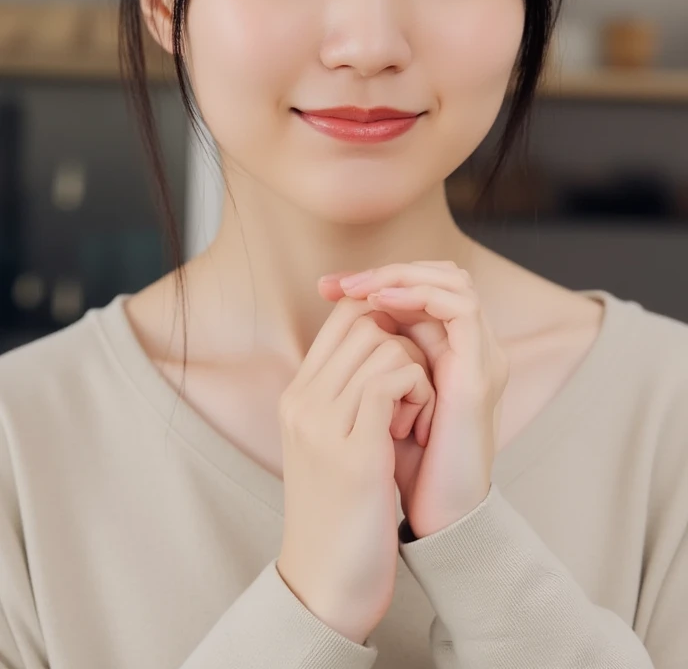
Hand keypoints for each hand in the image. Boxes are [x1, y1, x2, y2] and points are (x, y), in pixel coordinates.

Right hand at [276, 294, 435, 644]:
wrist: (324, 585)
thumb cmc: (338, 514)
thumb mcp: (329, 444)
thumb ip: (344, 397)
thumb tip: (383, 352)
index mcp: (296, 396)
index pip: (342, 317)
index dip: (386, 321)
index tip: (408, 360)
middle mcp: (302, 401)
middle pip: (365, 321)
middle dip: (405, 344)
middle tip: (414, 394)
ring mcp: (323, 423)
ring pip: (383, 344)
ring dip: (416, 371)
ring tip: (414, 418)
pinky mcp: (354, 450)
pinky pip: (392, 379)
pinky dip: (418, 392)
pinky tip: (417, 428)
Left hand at [319, 261, 509, 539]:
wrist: (439, 517)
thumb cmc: (406, 466)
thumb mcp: (378, 400)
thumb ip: (369, 361)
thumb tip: (334, 320)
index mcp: (447, 350)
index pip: (418, 286)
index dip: (374, 278)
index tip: (326, 287)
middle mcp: (469, 347)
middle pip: (437, 273)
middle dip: (384, 270)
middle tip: (340, 284)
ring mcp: (481, 355)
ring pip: (452, 279)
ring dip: (400, 277)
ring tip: (358, 288)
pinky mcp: (481, 370)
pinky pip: (461, 308)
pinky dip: (420, 296)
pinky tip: (381, 303)